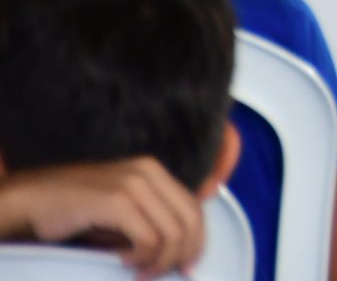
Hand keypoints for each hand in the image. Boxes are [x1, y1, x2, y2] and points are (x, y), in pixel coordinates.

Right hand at [0, 158, 204, 275]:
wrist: (34, 199)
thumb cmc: (78, 210)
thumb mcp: (124, 211)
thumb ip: (152, 220)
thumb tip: (182, 253)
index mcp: (155, 171)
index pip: (195, 208)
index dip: (197, 242)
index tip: (187, 268)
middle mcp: (149, 173)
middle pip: (190, 221)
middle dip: (181, 255)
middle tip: (159, 274)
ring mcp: (134, 184)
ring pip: (172, 233)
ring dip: (159, 261)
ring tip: (138, 270)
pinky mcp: (116, 201)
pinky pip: (148, 239)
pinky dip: (141, 257)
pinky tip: (123, 261)